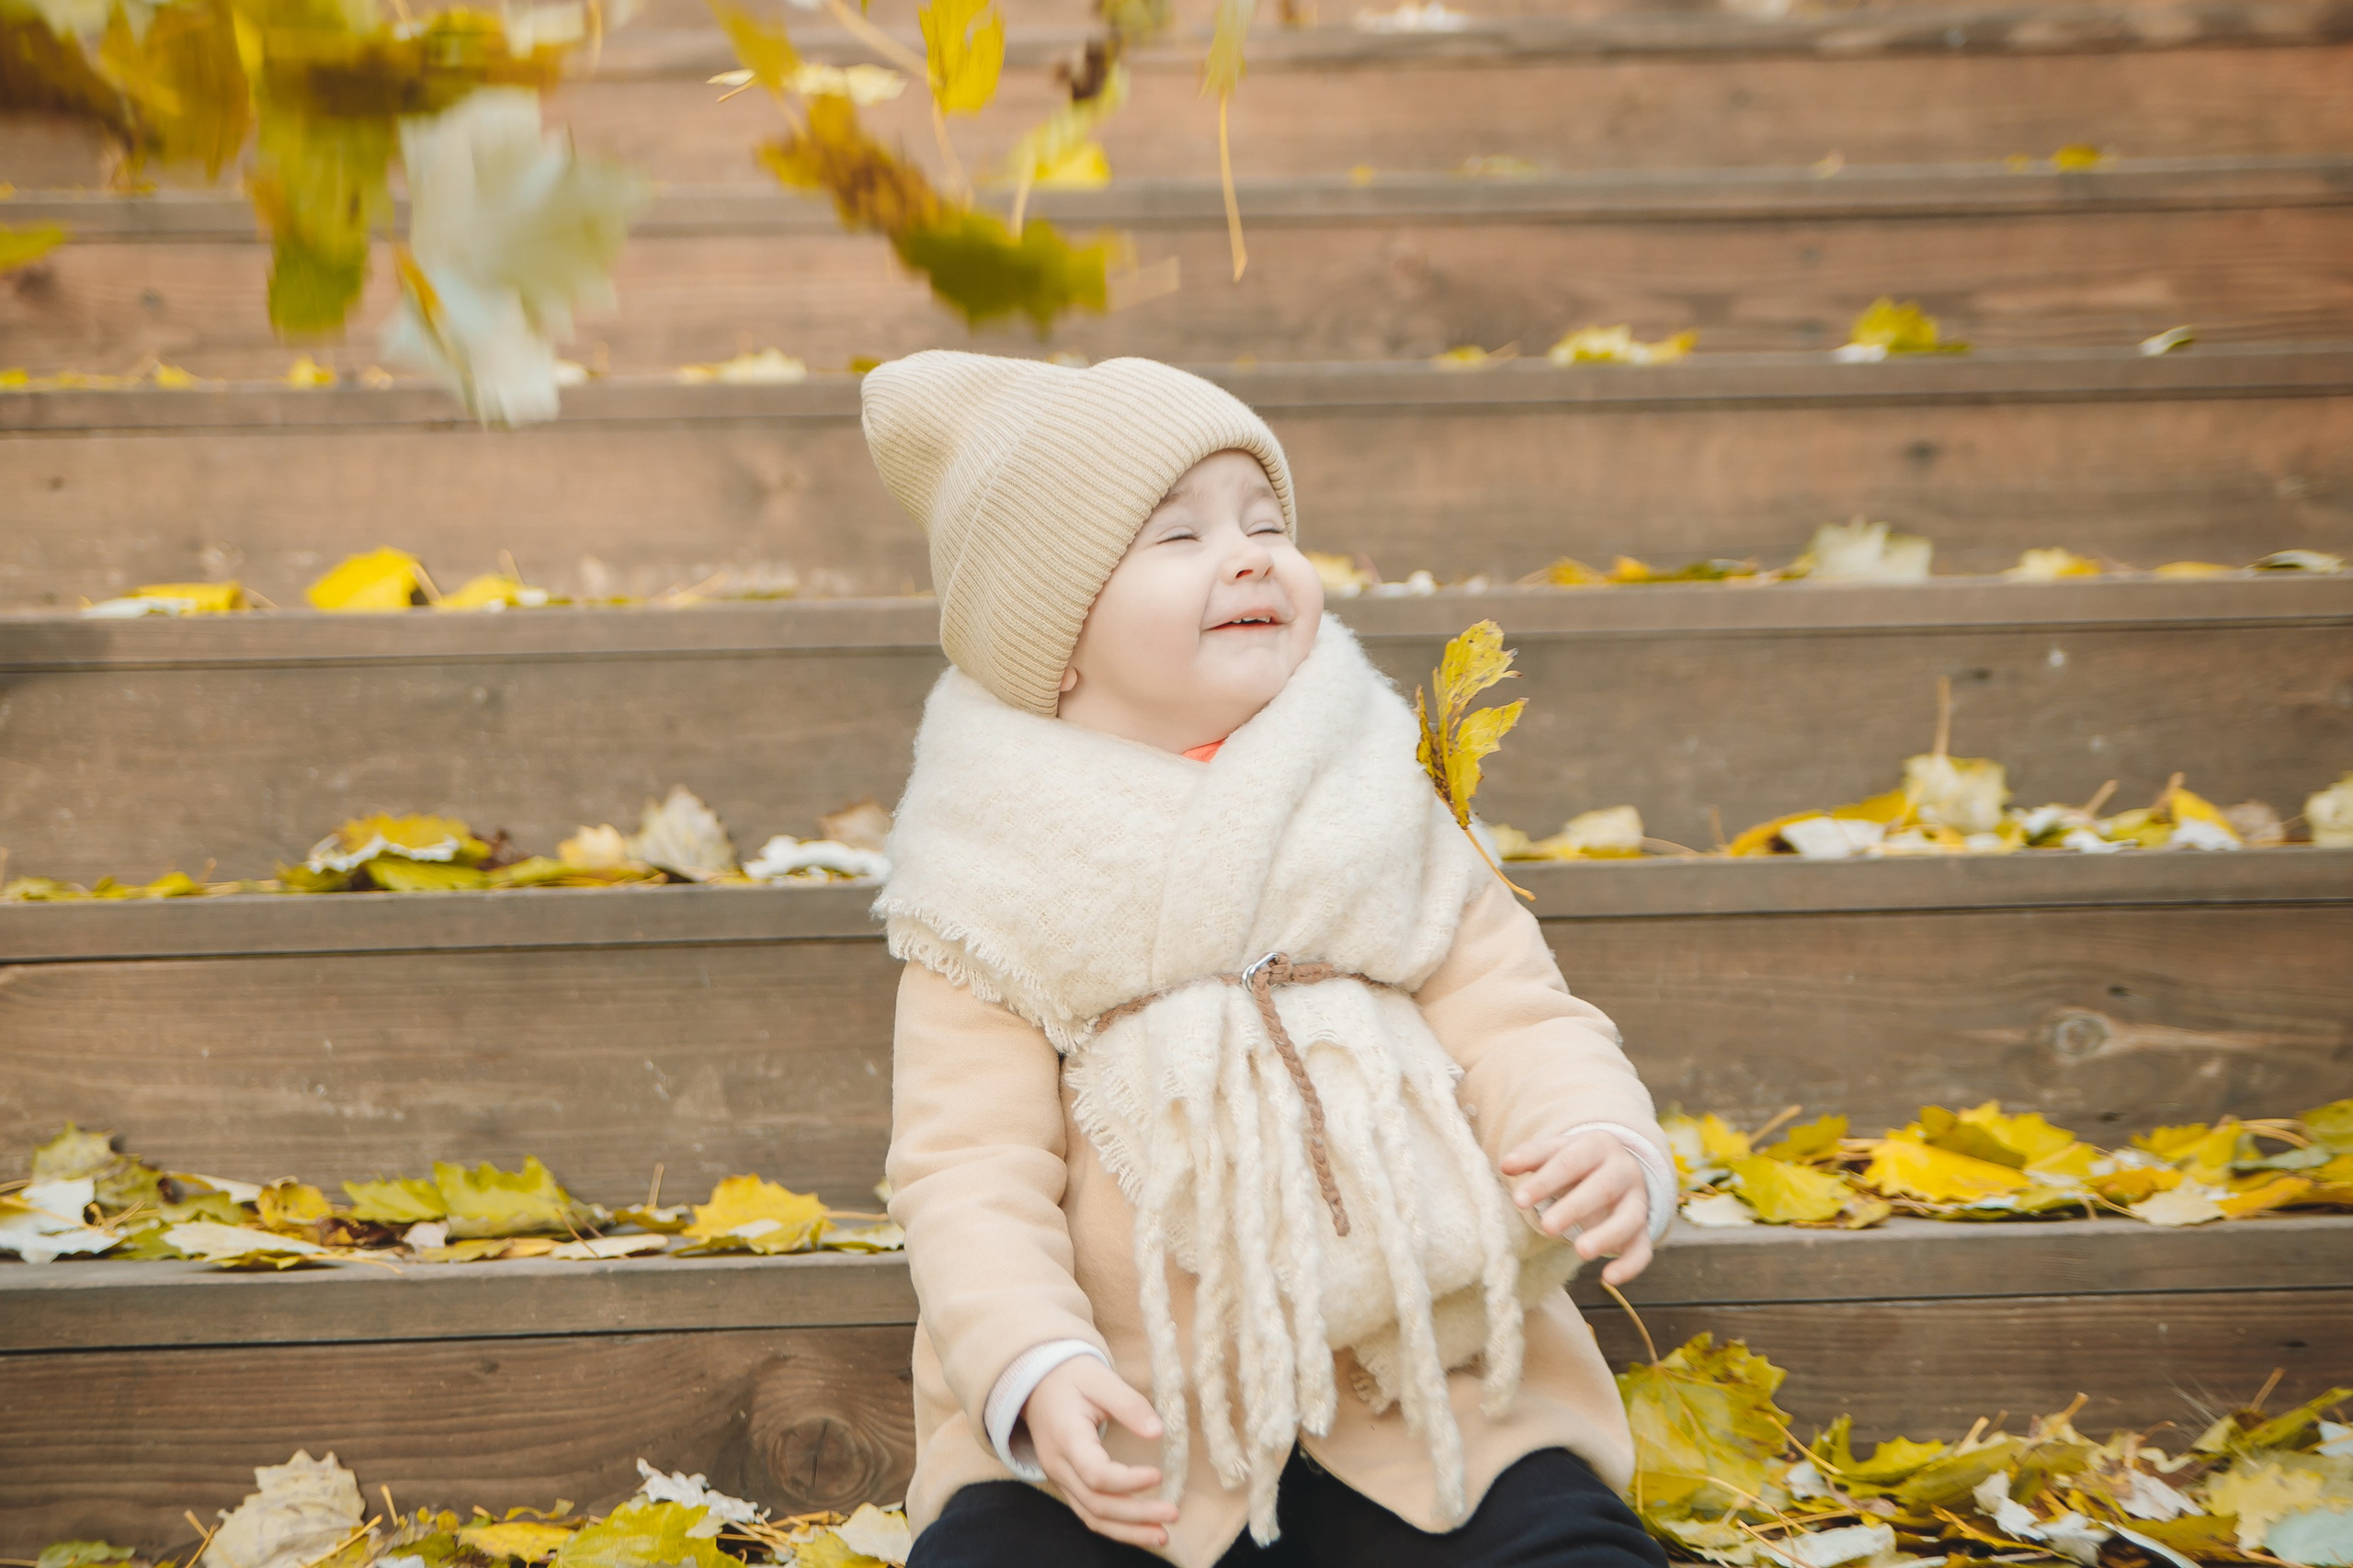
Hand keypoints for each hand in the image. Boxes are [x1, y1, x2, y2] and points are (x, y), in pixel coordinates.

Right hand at [1023, 1356, 1178, 1547]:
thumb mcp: (1100, 1378)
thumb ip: (1129, 1404)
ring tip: (1162, 1536)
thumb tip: (1158, 1431)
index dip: (1128, 1480)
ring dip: (1127, 1530)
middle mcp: (1058, 1465)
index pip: (1096, 1473)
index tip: (1158, 1475)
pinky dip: (1115, 1526)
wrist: (1037, 1382)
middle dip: (1136, 1514)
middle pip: (1096, 1503)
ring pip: (1091, 1516)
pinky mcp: (1067, 1483)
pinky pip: (1088, 1513)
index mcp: (1066, 1437)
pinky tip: (1140, 1530)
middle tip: (1173, 1514)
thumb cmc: (1071, 1376)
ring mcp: (1060, 1478)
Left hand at [1499, 1129, 1653, 1287]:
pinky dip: (1630, 1265)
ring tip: (1580, 1251)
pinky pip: (1643, 1249)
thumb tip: (1506, 1165)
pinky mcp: (1642, 1229)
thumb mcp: (1555, 1152)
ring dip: (1606, 1235)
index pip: (1570, 1161)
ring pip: (1629, 1218)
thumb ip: (1532, 1157)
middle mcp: (1623, 1171)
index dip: (1545, 1181)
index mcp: (1598, 1145)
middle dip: (1574, 1207)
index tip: (1519, 1200)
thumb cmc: (1575, 1163)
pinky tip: (1608, 1278)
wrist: (1616, 1168)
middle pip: (1602, 1188)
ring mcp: (1637, 1201)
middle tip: (1547, 1226)